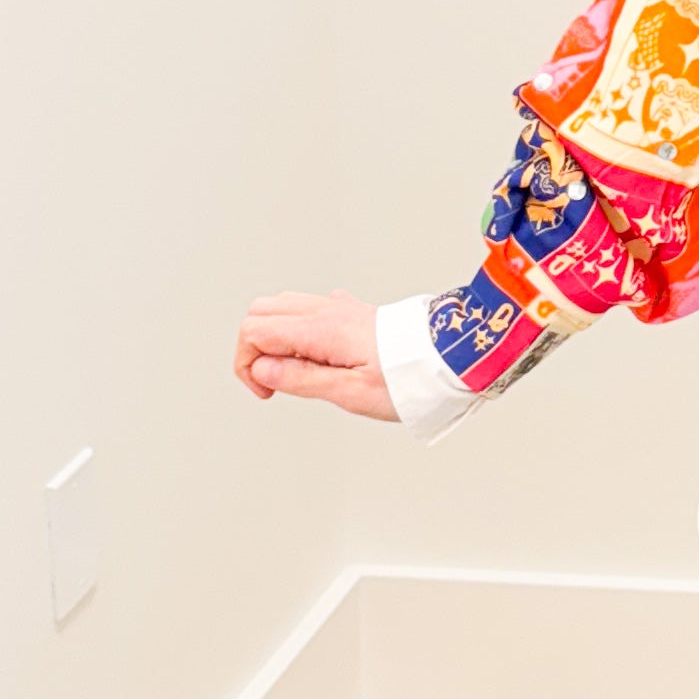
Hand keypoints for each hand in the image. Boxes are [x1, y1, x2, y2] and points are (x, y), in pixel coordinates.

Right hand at [234, 292, 397, 421]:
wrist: (451, 357)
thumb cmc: (407, 378)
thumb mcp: (350, 393)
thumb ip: (301, 379)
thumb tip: (262, 371)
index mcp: (320, 329)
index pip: (254, 331)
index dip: (247, 364)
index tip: (267, 392)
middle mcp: (325, 310)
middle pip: (261, 311)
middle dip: (254, 347)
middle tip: (275, 381)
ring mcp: (339, 307)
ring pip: (282, 305)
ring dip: (274, 336)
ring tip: (296, 370)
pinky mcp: (353, 312)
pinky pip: (310, 308)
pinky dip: (297, 329)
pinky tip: (317, 355)